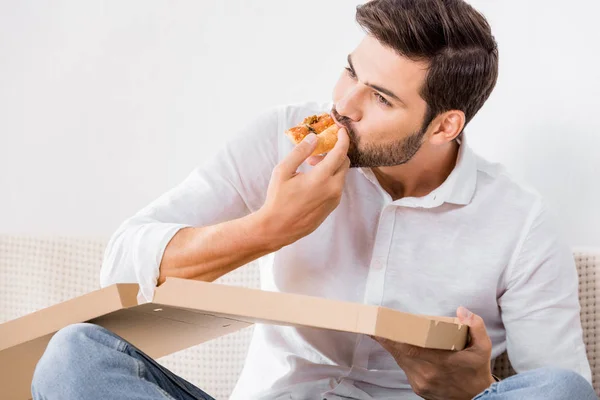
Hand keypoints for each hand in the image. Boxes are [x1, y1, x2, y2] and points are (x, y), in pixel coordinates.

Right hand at [258, 128, 350, 246]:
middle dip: (334, 153)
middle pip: (344, 163)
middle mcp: (333, 188)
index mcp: (321, 178)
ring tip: (310, 169)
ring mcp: (334, 199)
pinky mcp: (332, 207)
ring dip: (331, 167)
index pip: (340, 152)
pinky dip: (330, 179)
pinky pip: (337, 187)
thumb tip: (314, 137)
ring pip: (341, 175)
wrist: (279, 228)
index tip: (342, 131)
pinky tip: (313, 183)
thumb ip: (300, 152)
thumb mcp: (283, 171)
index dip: (343, 139)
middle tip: (315, 155)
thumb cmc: (278, 199)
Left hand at [372, 307, 494, 399]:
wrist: (477, 398)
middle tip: (376, 323)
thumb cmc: (477, 370)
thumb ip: (475, 326)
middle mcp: (425, 373)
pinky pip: (405, 368)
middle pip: (399, 352)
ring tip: (384, 331)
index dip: (390, 337)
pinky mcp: (418, 388)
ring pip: (400, 360)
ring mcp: (420, 382)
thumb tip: (461, 311)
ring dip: (393, 346)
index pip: (408, 347)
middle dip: (386, 338)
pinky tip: (400, 347)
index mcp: (439, 362)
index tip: (377, 326)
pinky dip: (402, 357)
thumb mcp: (483, 347)